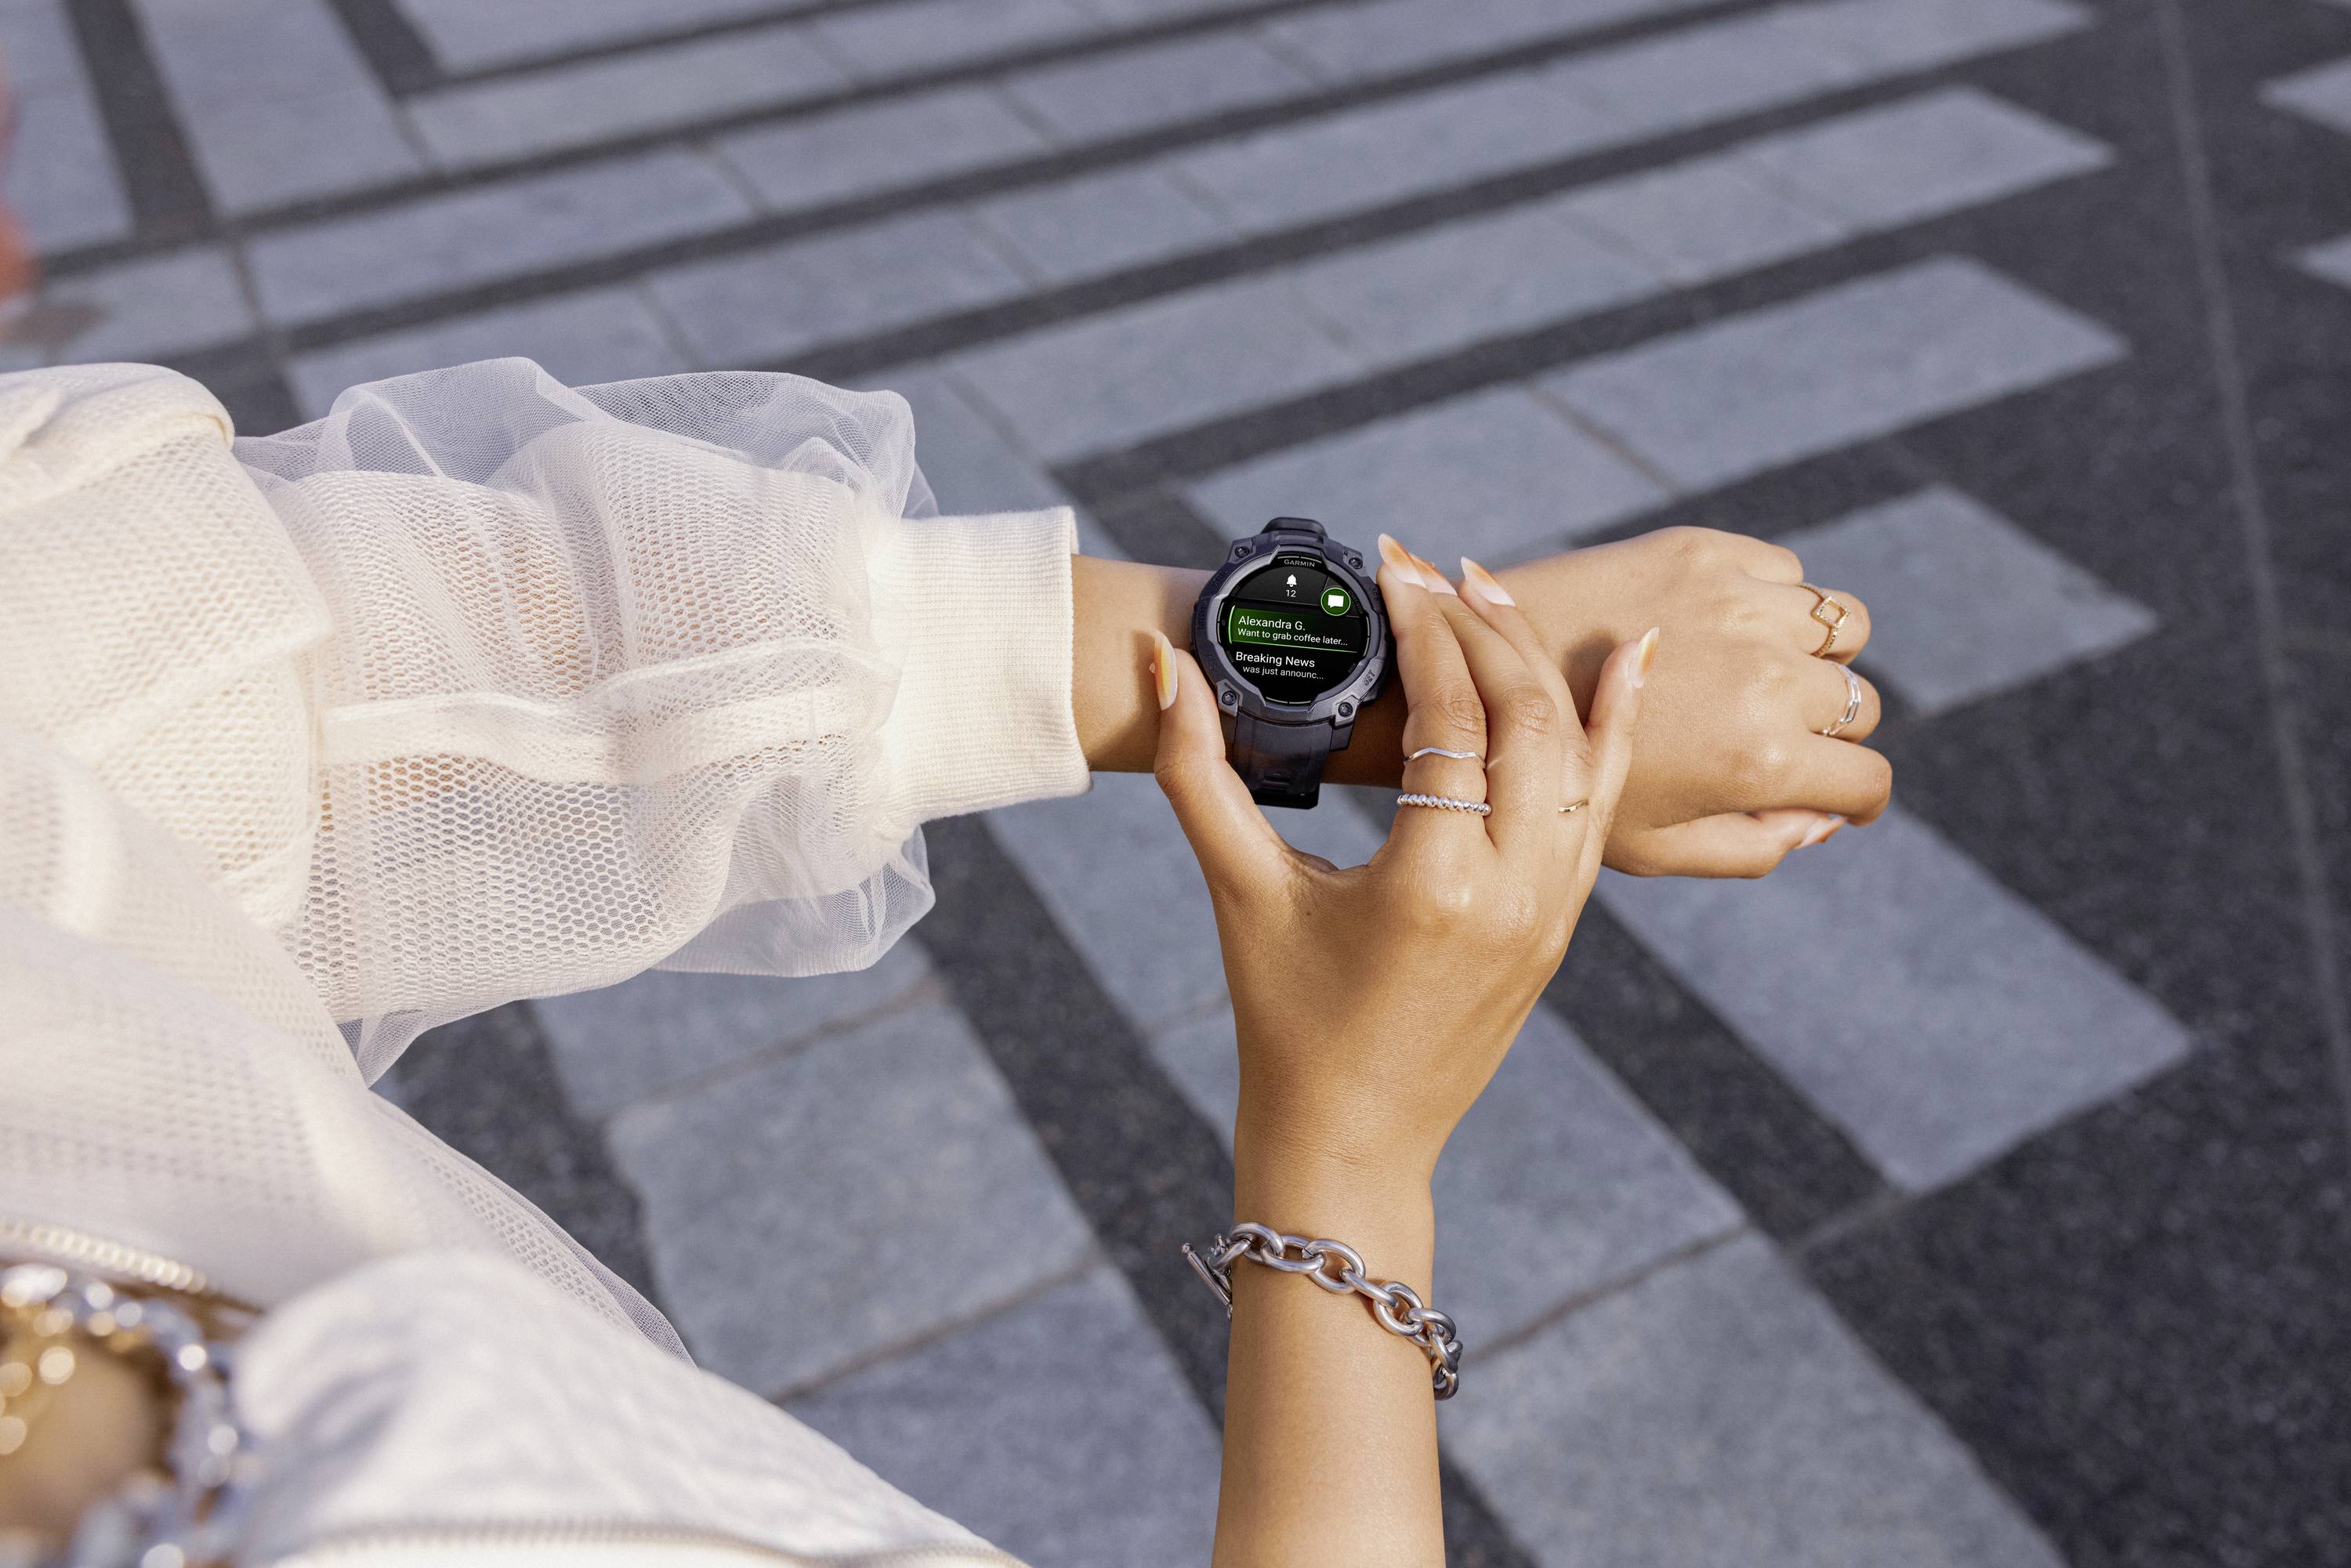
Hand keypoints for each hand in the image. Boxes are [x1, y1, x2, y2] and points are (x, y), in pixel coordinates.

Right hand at [1156, 543, 1651, 1567]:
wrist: (1355, 1143)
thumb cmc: (1284, 1023)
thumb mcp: (1239, 891)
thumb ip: (1196, 771)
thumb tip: (1159, 666)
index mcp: (1434, 884)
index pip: (1449, 715)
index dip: (1422, 627)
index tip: (1392, 563)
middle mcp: (1514, 891)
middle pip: (1525, 718)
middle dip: (1479, 627)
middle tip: (1429, 567)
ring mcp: (1552, 909)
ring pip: (1579, 755)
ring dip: (1542, 664)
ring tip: (1493, 592)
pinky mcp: (1564, 922)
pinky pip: (1605, 807)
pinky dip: (1612, 730)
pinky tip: (1621, 666)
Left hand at [1493, 526, 1889, 876]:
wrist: (1476, 676)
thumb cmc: (1555, 778)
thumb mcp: (1653, 846)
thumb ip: (1753, 847)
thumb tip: (1825, 819)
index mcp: (1760, 761)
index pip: (1867, 780)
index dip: (1856, 799)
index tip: (1838, 796)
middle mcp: (1767, 677)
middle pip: (1857, 701)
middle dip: (1829, 728)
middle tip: (1780, 736)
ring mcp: (1741, 605)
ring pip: (1842, 627)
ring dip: (1815, 655)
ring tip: (1765, 675)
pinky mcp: (1706, 553)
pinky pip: (1788, 573)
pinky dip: (1773, 600)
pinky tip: (1725, 627)